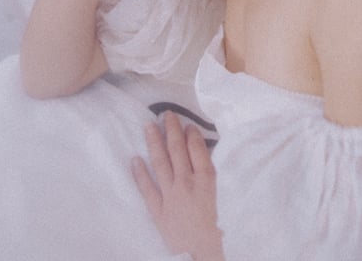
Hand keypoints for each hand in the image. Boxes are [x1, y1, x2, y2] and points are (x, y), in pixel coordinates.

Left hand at [132, 111, 224, 260]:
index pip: (197, 149)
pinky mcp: (158, 213)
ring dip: (154, 143)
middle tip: (166, 114)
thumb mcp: (227, 198)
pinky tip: (134, 159)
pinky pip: (146, 189)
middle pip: (177, 151)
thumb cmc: (223, 230)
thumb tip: (209, 155)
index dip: (191, 134)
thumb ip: (217, 176)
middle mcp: (187, 184)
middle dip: (171, 130)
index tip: (187, 123)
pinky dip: (139, 174)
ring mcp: (170, 197)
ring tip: (148, 127)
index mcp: (207, 180)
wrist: (205, 257)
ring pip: (160, 164)